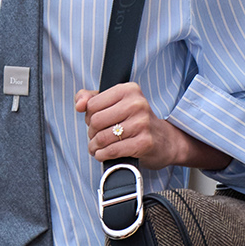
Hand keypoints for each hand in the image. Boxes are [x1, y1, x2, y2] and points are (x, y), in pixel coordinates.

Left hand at [75, 83, 226, 170]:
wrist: (165, 141)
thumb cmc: (136, 122)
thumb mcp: (116, 104)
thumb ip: (91, 98)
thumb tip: (79, 104)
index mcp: (129, 90)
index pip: (92, 104)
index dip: (89, 116)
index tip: (97, 123)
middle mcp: (137, 104)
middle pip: (95, 121)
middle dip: (91, 133)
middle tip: (96, 137)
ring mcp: (142, 123)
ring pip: (102, 137)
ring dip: (94, 146)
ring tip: (97, 148)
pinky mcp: (143, 143)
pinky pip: (112, 150)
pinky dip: (102, 155)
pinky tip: (103, 154)